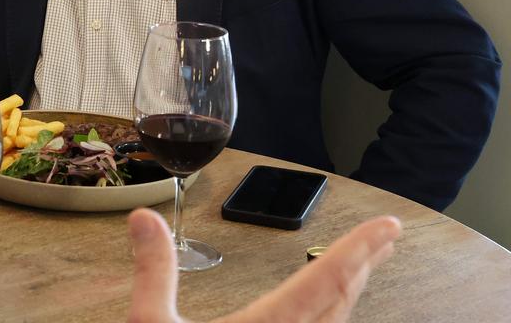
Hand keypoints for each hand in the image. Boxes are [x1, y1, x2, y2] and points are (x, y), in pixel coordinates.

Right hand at [126, 208, 401, 322]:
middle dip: (365, 265)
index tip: (387, 226)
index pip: (325, 279)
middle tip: (384, 238)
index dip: (360, 248)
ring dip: (350, 294)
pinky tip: (327, 318)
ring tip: (358, 271)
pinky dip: (333, 321)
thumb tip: (144, 218)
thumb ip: (154, 271)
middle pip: (342, 301)